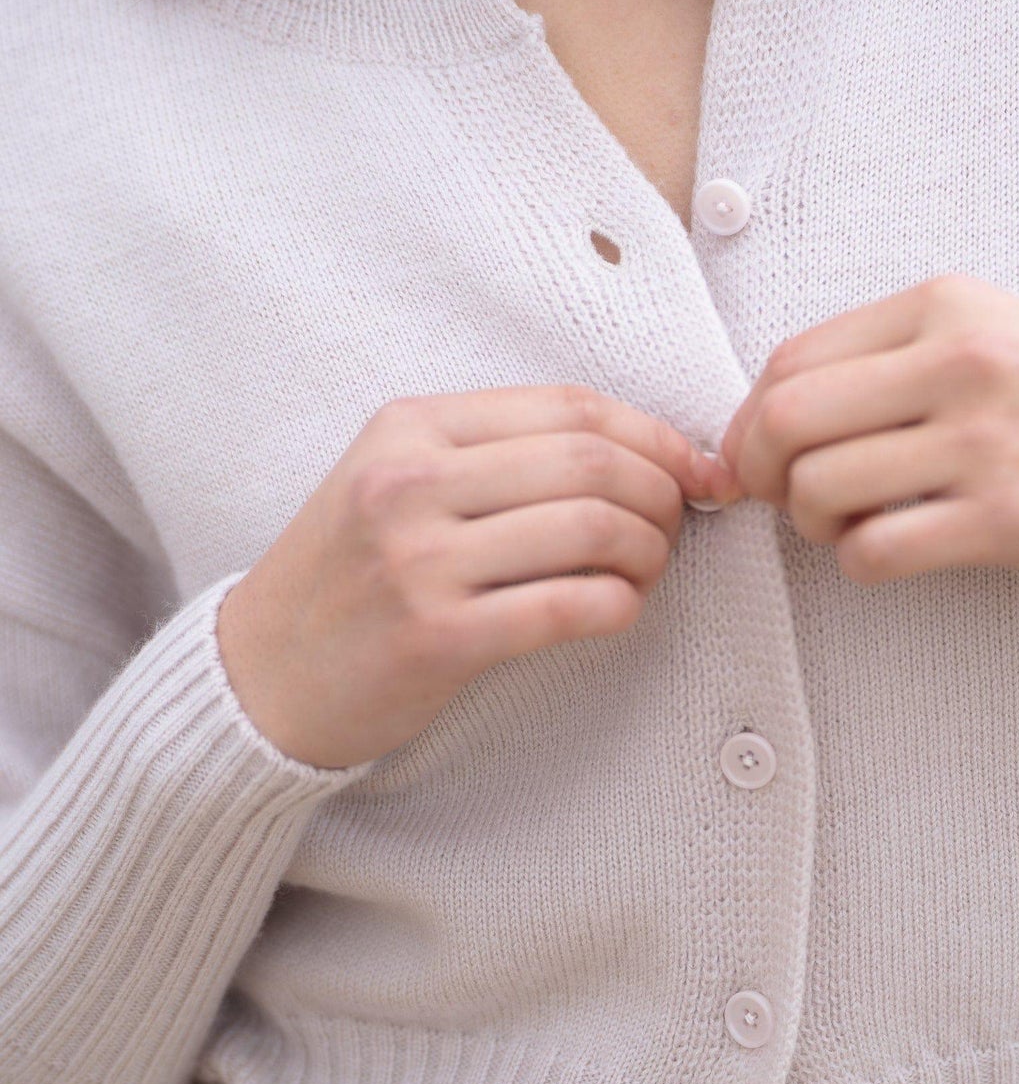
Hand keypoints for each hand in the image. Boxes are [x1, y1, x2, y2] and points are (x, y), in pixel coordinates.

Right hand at [217, 386, 730, 767]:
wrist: (258, 676)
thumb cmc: (346, 577)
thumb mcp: (395, 481)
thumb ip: (496, 455)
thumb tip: (639, 450)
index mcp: (408, 429)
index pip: (568, 407)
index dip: (654, 434)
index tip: (695, 467)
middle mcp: (411, 484)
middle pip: (591, 462)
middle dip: (661, 492)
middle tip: (674, 525)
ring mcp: (419, 561)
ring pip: (590, 528)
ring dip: (647, 551)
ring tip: (644, 570)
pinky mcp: (436, 638)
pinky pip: (567, 607)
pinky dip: (618, 605)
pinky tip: (617, 610)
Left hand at [717, 275, 1018, 586]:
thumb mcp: (989, 335)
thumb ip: (885, 361)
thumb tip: (762, 422)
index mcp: (944, 306)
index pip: (790, 361)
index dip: (752, 422)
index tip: (765, 458)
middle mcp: (960, 362)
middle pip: (788, 421)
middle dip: (764, 473)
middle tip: (790, 499)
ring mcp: (986, 441)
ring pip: (820, 488)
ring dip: (815, 523)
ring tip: (855, 523)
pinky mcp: (1009, 519)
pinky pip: (876, 551)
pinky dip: (862, 562)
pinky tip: (896, 551)